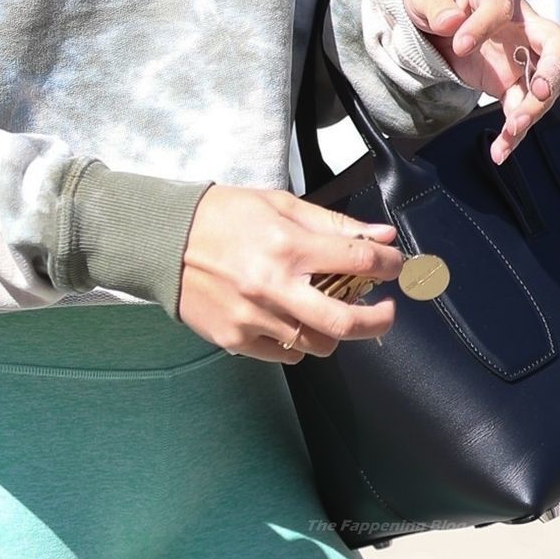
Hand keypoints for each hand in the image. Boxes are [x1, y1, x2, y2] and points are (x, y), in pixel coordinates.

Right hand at [176, 184, 404, 362]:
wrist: (163, 239)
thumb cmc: (224, 215)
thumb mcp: (279, 204)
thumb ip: (332, 224)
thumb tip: (383, 237)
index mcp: (286, 245)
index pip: (357, 260)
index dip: (388, 265)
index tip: (395, 267)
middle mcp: (273, 285)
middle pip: (344, 322)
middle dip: (377, 320)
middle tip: (385, 312)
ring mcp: (253, 318)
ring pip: (316, 345)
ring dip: (332, 332)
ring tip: (326, 311)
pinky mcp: (235, 339)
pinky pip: (285, 354)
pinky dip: (296, 341)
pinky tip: (289, 319)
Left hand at [402, 0, 559, 164]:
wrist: (433, 10)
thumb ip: (436, 6)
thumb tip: (450, 21)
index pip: (501, 6)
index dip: (483, 25)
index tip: (459, 44)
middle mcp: (520, 23)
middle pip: (555, 45)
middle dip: (553, 69)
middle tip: (540, 91)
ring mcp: (520, 55)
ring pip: (544, 85)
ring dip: (532, 109)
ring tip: (512, 130)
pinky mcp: (511, 81)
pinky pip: (521, 107)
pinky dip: (514, 130)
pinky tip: (501, 149)